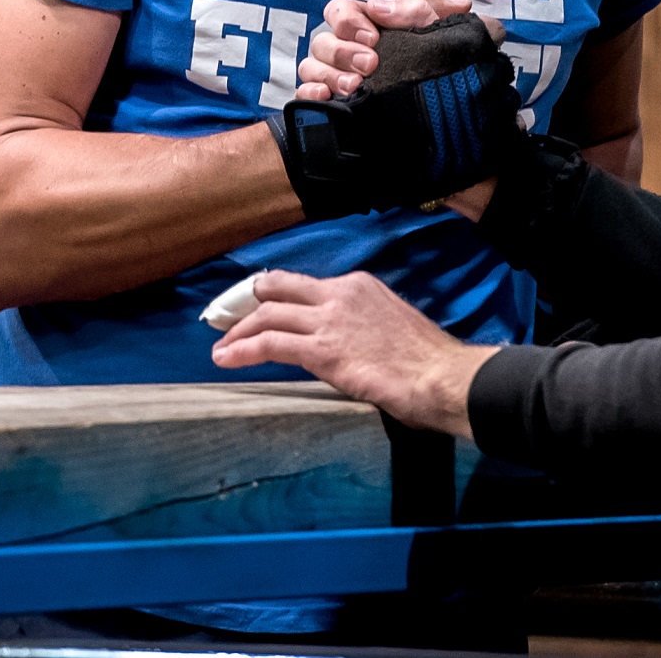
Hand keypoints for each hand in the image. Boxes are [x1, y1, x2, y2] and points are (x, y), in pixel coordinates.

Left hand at [209, 269, 495, 438]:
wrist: (440, 375)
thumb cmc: (425, 360)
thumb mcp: (390, 324)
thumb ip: (362, 324)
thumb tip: (346, 340)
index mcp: (358, 285)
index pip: (303, 285)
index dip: (275, 297)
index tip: (259, 310)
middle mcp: (339, 293)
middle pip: (276, 289)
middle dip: (246, 304)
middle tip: (228, 323)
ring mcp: (329, 320)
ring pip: (266, 315)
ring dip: (237, 332)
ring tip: (220, 348)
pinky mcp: (321, 350)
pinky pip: (269, 344)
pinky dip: (242, 350)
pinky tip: (225, 360)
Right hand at [296, 0, 502, 99]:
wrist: (460, 101)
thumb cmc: (444, 55)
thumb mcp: (441, 24)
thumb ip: (420, 5)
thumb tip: (380, 7)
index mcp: (366, 25)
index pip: (338, 11)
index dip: (348, 20)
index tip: (372, 36)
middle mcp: (346, 49)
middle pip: (322, 40)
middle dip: (342, 51)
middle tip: (371, 64)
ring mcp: (337, 77)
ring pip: (310, 66)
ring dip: (329, 73)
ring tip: (355, 86)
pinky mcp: (333, 104)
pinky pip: (306, 94)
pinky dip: (310, 93)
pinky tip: (327, 97)